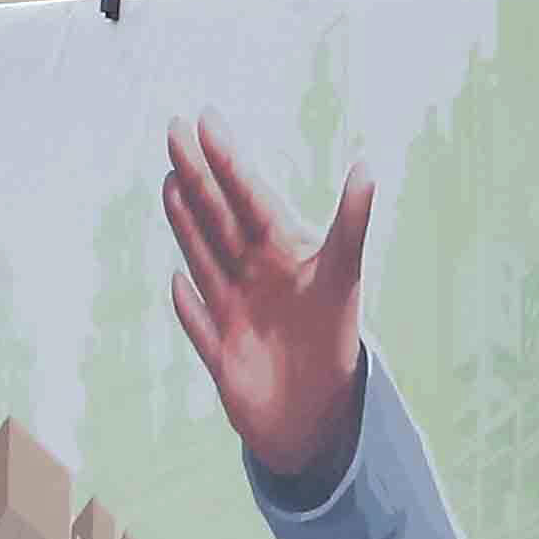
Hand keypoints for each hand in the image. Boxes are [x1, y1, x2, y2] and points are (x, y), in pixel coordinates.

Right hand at [161, 116, 375, 491]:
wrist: (324, 420)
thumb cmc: (337, 340)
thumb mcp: (343, 273)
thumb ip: (351, 222)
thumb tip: (368, 164)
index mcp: (285, 253)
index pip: (249, 197)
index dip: (227, 159)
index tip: (205, 118)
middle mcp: (259, 277)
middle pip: (220, 218)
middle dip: (197, 176)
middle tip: (174, 128)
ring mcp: (238, 315)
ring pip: (205, 259)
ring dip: (186, 223)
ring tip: (169, 180)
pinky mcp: (222, 356)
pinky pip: (200, 324)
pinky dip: (186, 307)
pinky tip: (175, 284)